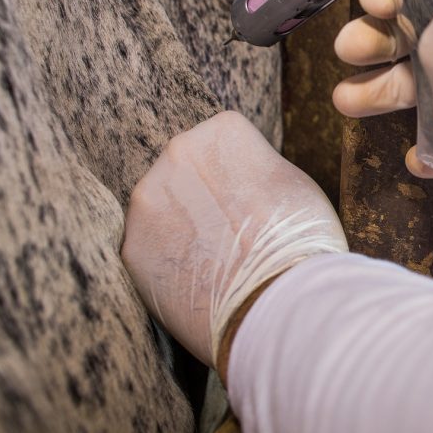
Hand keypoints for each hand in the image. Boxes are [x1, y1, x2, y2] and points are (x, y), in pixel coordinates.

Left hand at [122, 111, 346, 367]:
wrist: (280, 302)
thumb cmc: (301, 242)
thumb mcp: (293, 183)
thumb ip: (255, 169)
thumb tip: (242, 179)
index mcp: (223, 130)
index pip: (222, 142)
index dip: (240, 177)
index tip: (252, 203)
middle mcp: (177, 152)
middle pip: (186, 171)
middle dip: (202, 197)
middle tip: (230, 234)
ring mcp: (148, 198)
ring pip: (162, 208)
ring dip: (180, 229)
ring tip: (214, 262)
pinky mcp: (132, 246)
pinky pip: (147, 248)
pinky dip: (166, 264)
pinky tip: (196, 281)